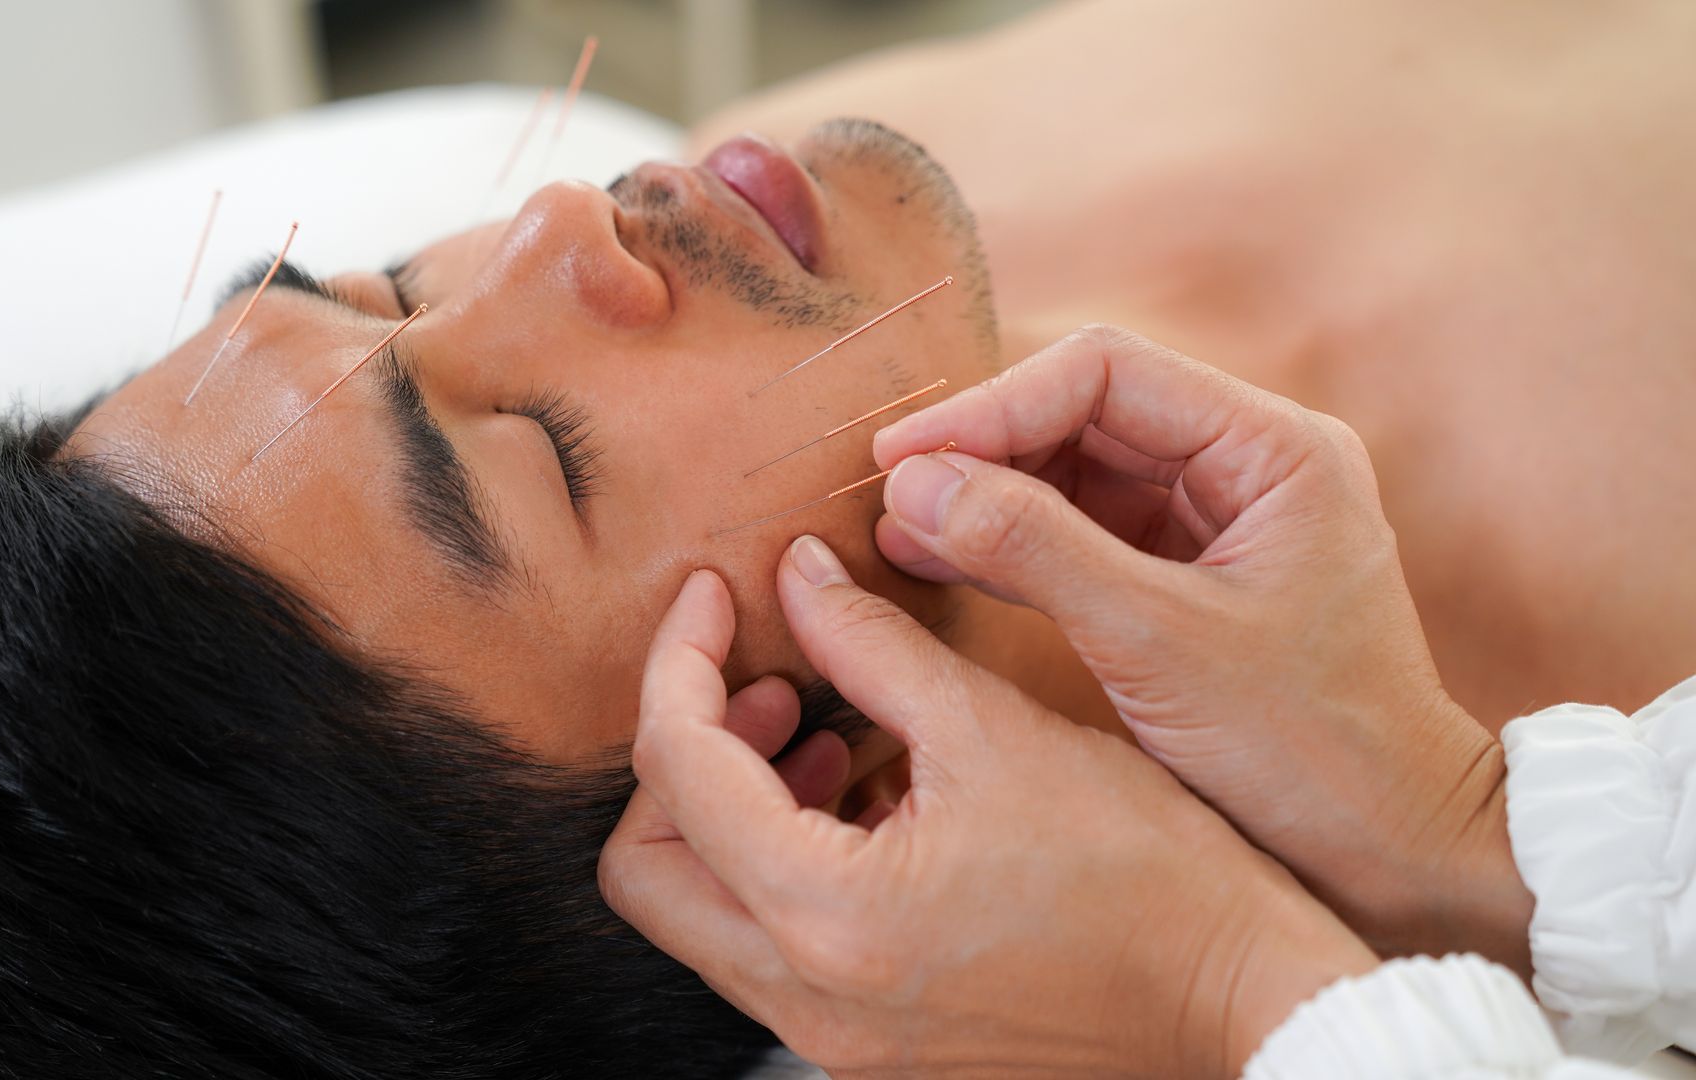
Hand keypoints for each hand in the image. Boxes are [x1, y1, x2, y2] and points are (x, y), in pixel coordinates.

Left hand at [599, 558, 1375, 1077]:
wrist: (1245, 1007)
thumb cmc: (1152, 877)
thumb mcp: (1000, 731)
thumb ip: (873, 646)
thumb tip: (795, 577)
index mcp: (828, 913)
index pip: (678, 768)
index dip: (680, 658)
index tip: (712, 596)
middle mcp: (807, 998)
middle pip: (646, 870)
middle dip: (682, 756)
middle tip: (763, 683)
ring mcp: (835, 1038)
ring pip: (704, 916)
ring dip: (735, 812)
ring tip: (829, 735)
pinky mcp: (874, 1049)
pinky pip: (772, 952)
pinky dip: (787, 868)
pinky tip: (875, 804)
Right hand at [871, 324, 1531, 966]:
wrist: (1393, 856)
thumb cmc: (1310, 753)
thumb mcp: (1157, 644)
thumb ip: (1035, 549)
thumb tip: (913, 481)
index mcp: (1273, 451)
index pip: (1105, 374)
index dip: (993, 405)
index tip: (903, 458)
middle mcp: (1250, 467)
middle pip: (1085, 414)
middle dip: (983, 449)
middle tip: (886, 493)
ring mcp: (1220, 524)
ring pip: (1077, 474)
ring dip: (988, 497)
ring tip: (896, 531)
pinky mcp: (1190, 582)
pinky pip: (1085, 537)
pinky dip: (1013, 548)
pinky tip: (939, 561)